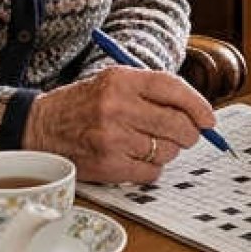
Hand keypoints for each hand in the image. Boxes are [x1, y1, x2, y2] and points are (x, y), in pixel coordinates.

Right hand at [23, 66, 215, 182]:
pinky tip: (137, 158)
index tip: (209, 118)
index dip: (198, 105)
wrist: (41, 127)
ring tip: (150, 143)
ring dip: (167, 150)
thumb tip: (196, 111)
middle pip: (176, 123)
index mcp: (122, 80)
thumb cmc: (84, 103)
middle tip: (189, 135)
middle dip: (190, 133)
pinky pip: (151, 172)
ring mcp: (113, 138)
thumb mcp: (114, 81)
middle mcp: (118, 107)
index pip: (173, 88)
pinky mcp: (108, 165)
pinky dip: (152, 168)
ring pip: (166, 150)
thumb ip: (152, 90)